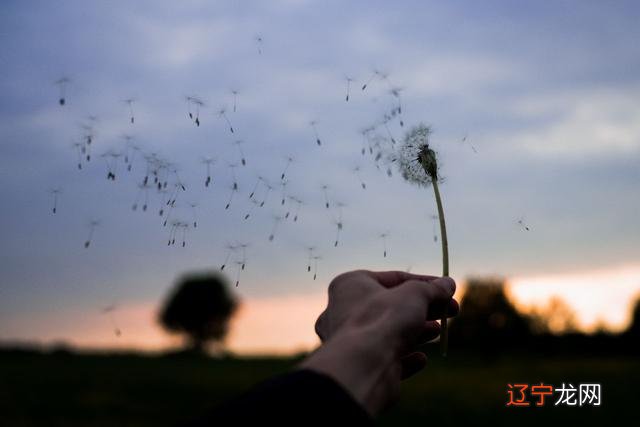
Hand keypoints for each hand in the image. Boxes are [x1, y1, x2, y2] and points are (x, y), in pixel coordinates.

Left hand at [300, 270, 457, 415]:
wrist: (364, 366)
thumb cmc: (383, 319)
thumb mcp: (415, 294)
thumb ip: (432, 289)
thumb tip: (448, 284)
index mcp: (350, 285)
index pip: (393, 279)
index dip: (425, 283)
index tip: (448, 289)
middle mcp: (344, 311)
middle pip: (392, 306)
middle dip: (424, 308)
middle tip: (450, 310)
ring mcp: (350, 340)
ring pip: (388, 332)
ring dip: (416, 332)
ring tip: (437, 331)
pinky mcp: (360, 366)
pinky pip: (385, 358)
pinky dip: (405, 357)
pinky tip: (421, 359)